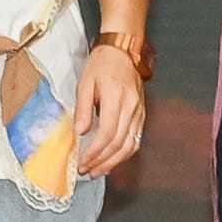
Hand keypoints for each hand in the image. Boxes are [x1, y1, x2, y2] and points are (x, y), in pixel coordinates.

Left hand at [67, 42, 149, 181]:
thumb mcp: (85, 82)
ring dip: (114, 162)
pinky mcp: (142, 114)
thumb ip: (83, 108)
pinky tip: (112, 160)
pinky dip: (124, 153)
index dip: (94, 152)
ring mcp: (139, 112)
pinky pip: (136, 139)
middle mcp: (132, 107)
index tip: (81, 162)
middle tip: (86, 171)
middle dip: (102, 161)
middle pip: (119, 143)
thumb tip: (79, 132)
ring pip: (130, 145)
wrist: (123, 50)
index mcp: (117, 98)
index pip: (107, 133)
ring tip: (98, 171)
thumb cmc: (102, 64)